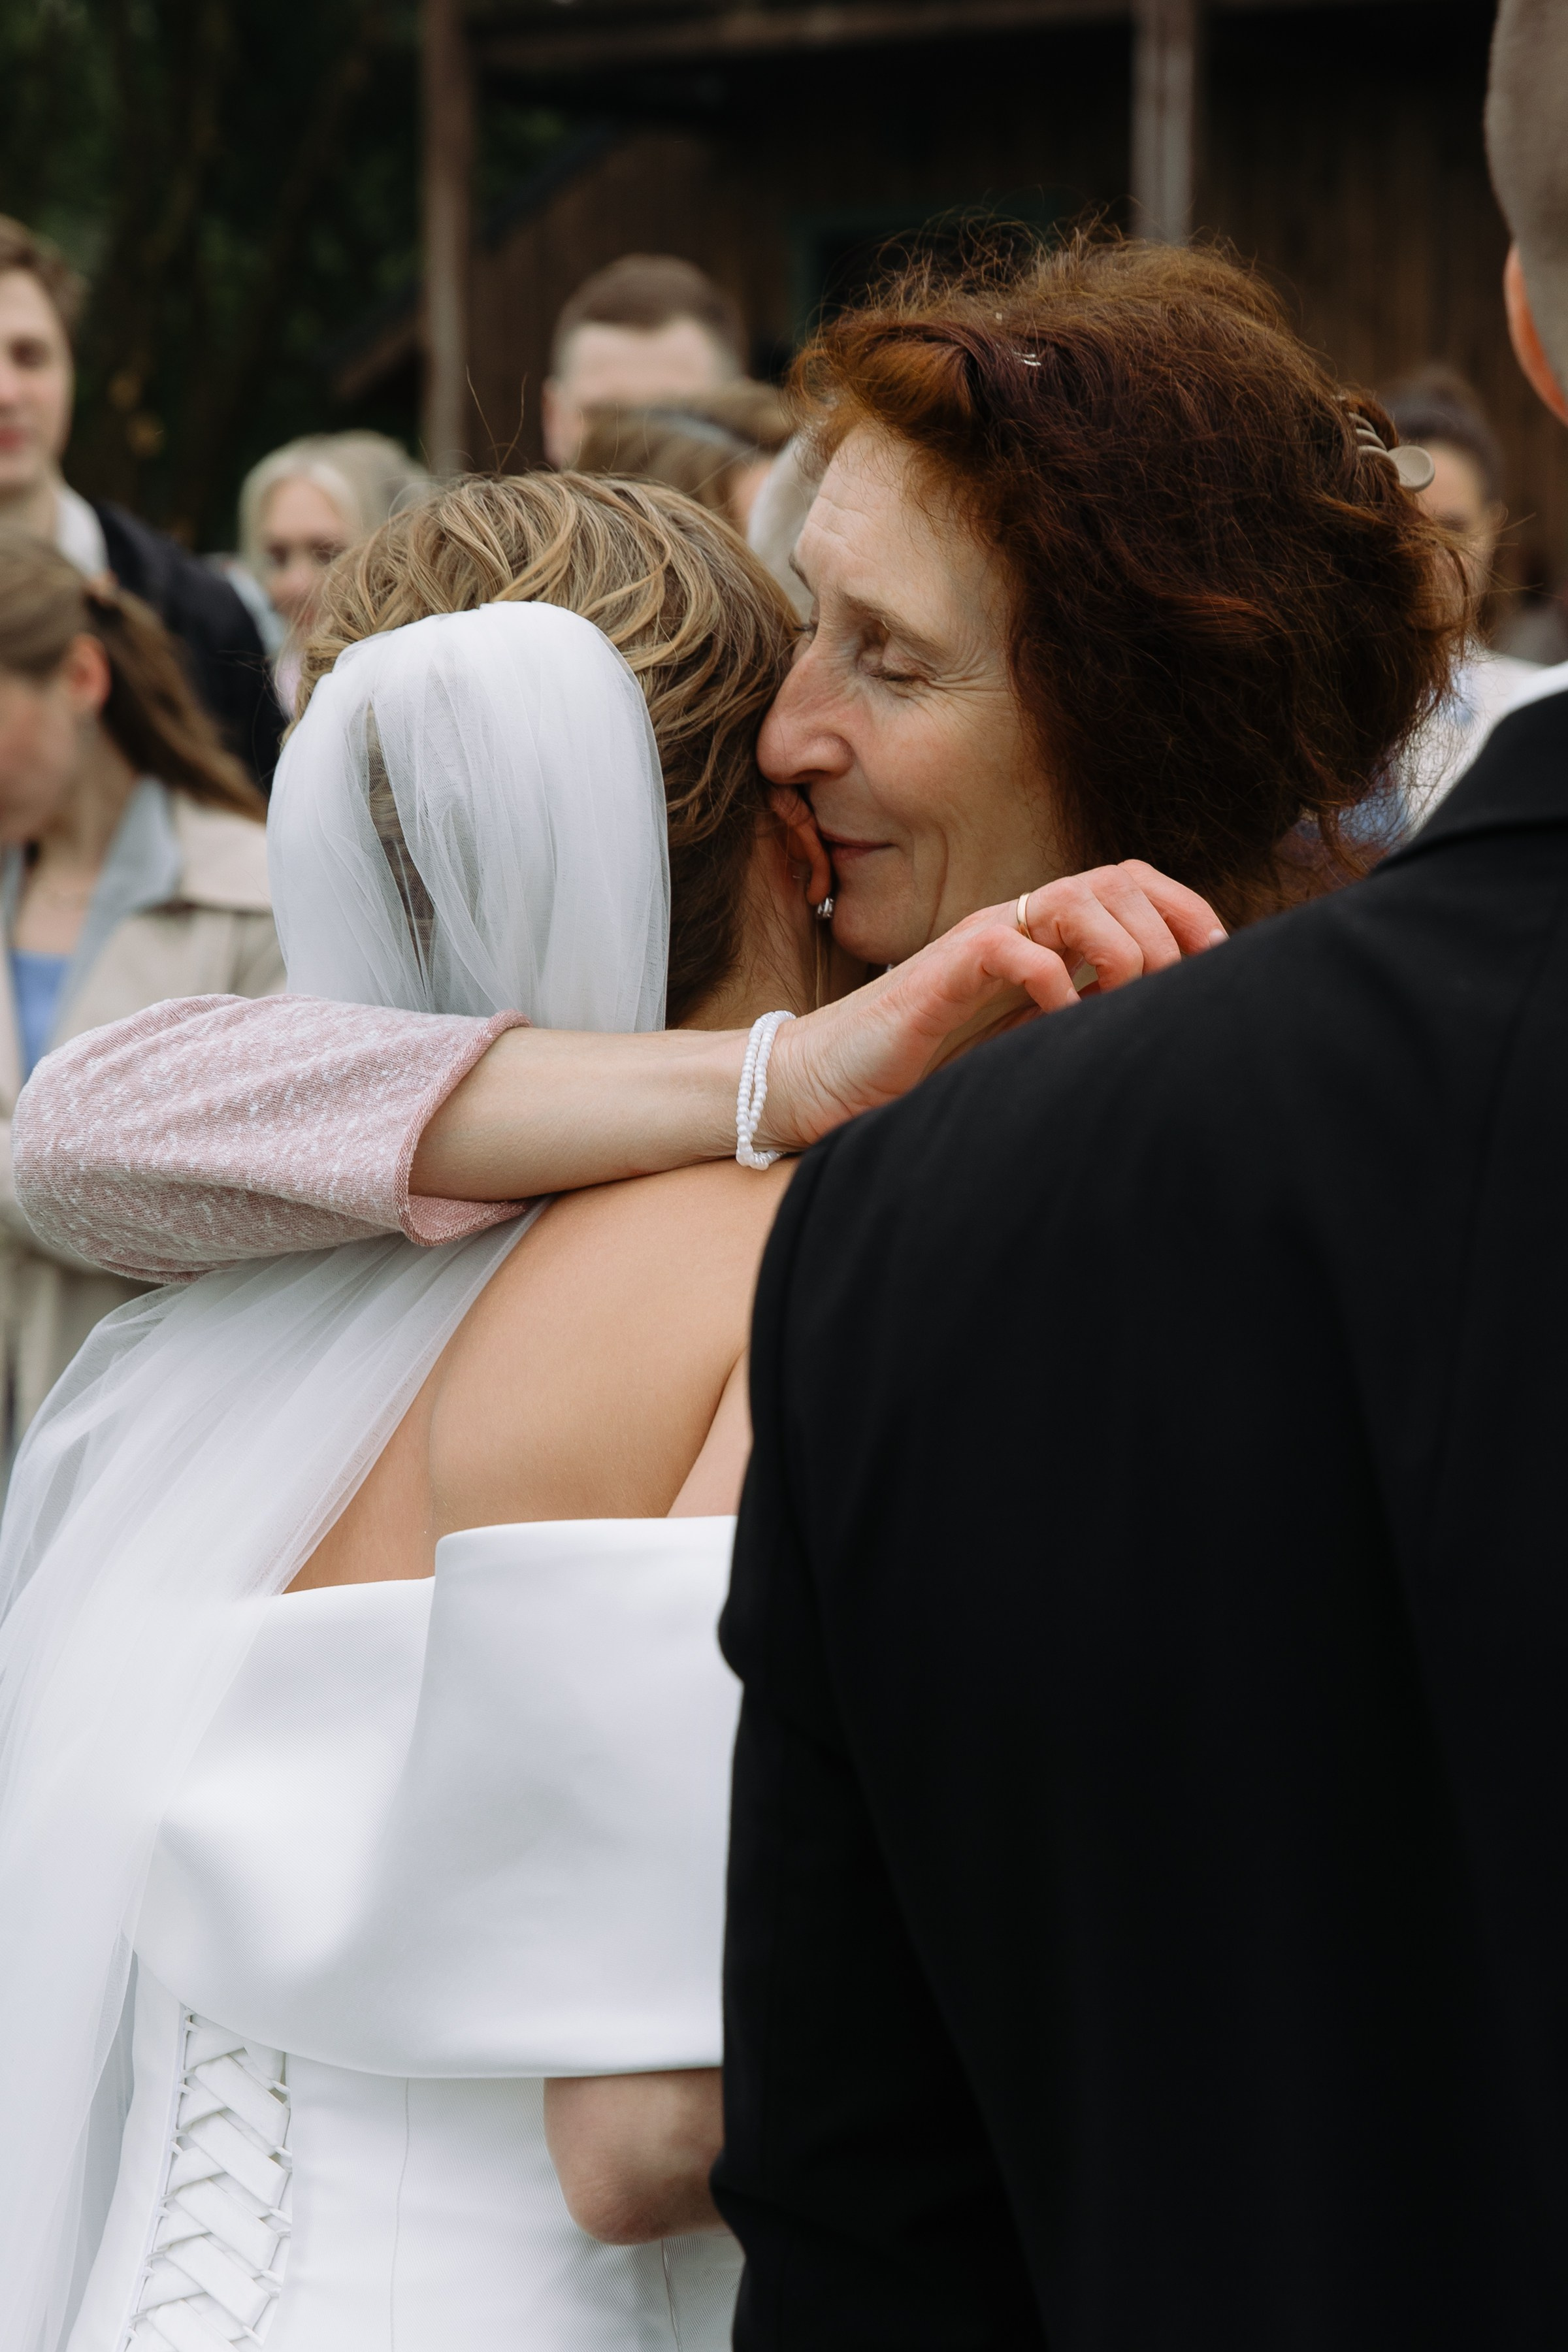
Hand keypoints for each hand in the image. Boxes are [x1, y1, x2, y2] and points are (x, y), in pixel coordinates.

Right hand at [762, 861, 1224, 1150]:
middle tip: (1171, 993)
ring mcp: (980, 942)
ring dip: (1118, 946)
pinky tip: (1064, 1019)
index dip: (1187, 910)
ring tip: (1123, 998)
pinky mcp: (941, 971)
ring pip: (1073, 897)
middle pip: (1117, 880)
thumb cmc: (926, 1069)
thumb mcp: (1026, 1044)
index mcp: (1045, 936)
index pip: (1132, 884)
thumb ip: (1083, 1022)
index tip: (1222, 962)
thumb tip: (1164, 1030)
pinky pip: (1011, 946)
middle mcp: (1018, 926)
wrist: (828, 1082)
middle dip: (1164, 932)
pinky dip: (1052, 978)